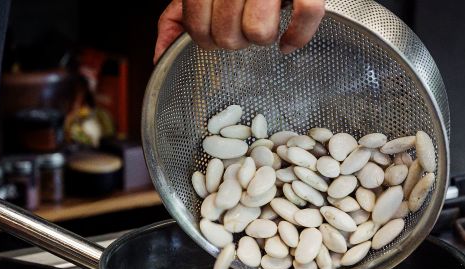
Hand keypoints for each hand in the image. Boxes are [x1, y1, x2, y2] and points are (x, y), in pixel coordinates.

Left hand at [154, 0, 324, 63]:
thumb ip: (176, 17)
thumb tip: (159, 55)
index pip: (197, 27)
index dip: (205, 38)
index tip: (215, 32)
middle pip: (227, 37)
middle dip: (233, 38)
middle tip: (241, 23)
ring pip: (260, 32)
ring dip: (262, 35)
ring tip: (264, 20)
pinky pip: (305, 16)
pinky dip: (297, 36)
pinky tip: (288, 42)